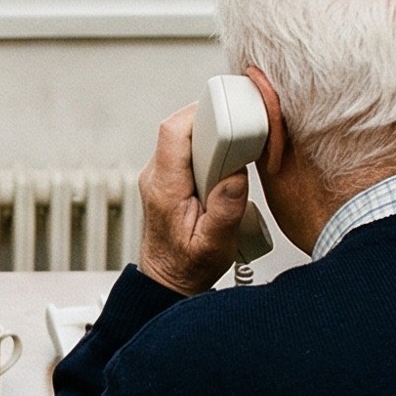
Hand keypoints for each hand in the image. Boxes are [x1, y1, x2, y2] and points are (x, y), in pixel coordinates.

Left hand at [136, 105, 251, 296]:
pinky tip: (224, 168)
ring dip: (213, 141)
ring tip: (233, 163)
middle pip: (181, 128)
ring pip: (185, 136)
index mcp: (165, 188)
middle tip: (238, 147)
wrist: (169, 279)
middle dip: (213, 128)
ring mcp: (161, 175)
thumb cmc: (187, 266)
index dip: (201, 116)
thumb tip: (235, 179)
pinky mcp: (169, 177)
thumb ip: (225, 213)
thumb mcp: (214, 247)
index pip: (173, 132)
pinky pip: (187, 149)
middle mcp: (157, 177)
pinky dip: (209, 151)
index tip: (229, 124)